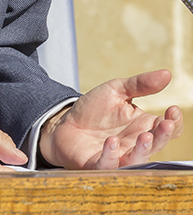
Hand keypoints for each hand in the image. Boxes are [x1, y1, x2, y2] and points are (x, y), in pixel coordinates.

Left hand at [40, 69, 183, 169]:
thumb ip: (140, 84)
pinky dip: (111, 156)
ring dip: (142, 150)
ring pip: (136, 160)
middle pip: (157, 145)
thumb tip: (167, 74)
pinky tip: (112, 143)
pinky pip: (108, 165)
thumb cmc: (94, 109)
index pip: (168, 128)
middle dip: (163, 136)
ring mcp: (118, 156)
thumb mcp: (116, 90)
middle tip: (165, 124)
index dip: (174, 121)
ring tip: (144, 136)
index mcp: (143, 126)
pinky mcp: (98, 164)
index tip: (172, 109)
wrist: (65, 122)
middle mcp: (135, 144)